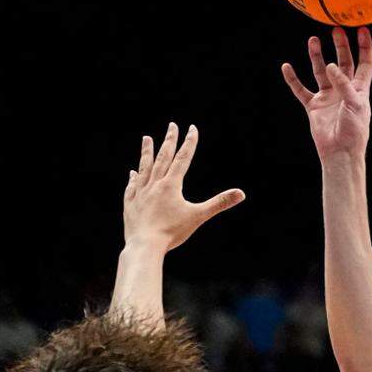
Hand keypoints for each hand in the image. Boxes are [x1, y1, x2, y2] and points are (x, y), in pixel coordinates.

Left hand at [123, 122, 244, 253]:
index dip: (189, 143)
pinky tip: (133, 173)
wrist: (144, 246)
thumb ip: (219, 203)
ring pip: (144, 168)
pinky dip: (134, 179)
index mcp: (171, 185)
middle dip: (169, 141)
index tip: (191, 128)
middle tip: (172, 126)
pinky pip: (132, 187)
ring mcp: (140, 193)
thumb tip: (241, 193)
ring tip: (147, 138)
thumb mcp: (198, 216)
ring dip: (147, 152)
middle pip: (163, 158)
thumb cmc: (172, 232)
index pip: (182, 159)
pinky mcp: (130, 205)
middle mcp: (154, 185)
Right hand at [282, 27, 371, 163]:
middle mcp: (343, 90)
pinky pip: (301, 89)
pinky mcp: (314, 106)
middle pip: (343, 62)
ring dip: (317, 56)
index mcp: (359, 89)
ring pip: (321, 71)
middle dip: (340, 46)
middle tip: (335, 30)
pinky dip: (293, 79)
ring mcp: (328, 97)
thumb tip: (332, 65)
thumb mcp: (355, 104)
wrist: (339, 152)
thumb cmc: (353, 131)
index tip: (362, 29)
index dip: (365, 47)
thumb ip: (344, 84)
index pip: (365, 63)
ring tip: (313, 40)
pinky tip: (286, 67)